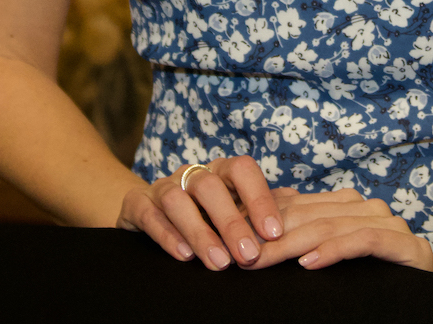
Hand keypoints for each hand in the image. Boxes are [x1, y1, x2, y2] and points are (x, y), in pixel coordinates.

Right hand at [116, 156, 283, 270]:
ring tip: (219, 262)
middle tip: (249, 256)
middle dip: (232, 222)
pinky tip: (184, 256)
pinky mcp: (136, 204)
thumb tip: (296, 208)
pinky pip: (150, 215)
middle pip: (211, 186)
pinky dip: (168, 235)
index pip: (243, 170)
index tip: (274, 233)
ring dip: (201, 232)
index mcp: (220, 171)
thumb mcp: (231, 208)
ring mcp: (162, 187)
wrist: (147, 213)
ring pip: (178, 200)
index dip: (259, 198)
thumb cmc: (203, 213)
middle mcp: (191, 174)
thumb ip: (259, 208)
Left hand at [250, 186, 432, 273]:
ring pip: (331, 226)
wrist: (421, 307)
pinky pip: (363, 241)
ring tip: (262, 258)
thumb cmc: (366, 284)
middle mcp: (369, 208)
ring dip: (291, 244)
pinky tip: (309, 263)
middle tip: (239, 251)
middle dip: (270, 234)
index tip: (232, 236)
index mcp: (349, 205)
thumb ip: (299, 234)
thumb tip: (247, 220)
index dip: (263, 218)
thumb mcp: (326, 253)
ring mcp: (390, 224)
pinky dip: (334, 250)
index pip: (298, 205)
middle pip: (310, 215)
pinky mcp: (406, 245)